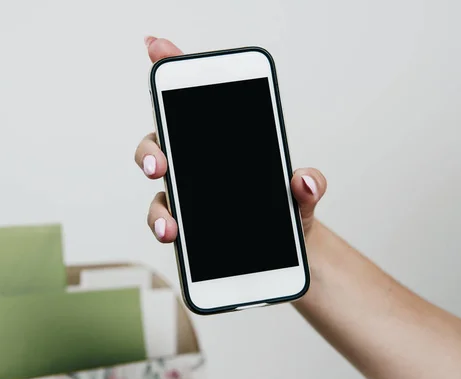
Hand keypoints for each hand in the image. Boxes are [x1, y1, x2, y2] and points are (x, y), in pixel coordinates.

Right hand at [136, 36, 326, 242]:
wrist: (289, 250)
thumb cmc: (289, 210)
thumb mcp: (304, 194)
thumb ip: (309, 185)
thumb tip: (304, 180)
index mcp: (222, 144)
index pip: (194, 103)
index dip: (175, 71)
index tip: (155, 46)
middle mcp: (197, 166)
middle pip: (160, 147)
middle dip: (151, 151)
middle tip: (160, 165)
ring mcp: (188, 198)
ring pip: (159, 193)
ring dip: (157, 207)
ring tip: (170, 226)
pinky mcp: (186, 229)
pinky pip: (166, 225)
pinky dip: (164, 228)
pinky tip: (174, 236)